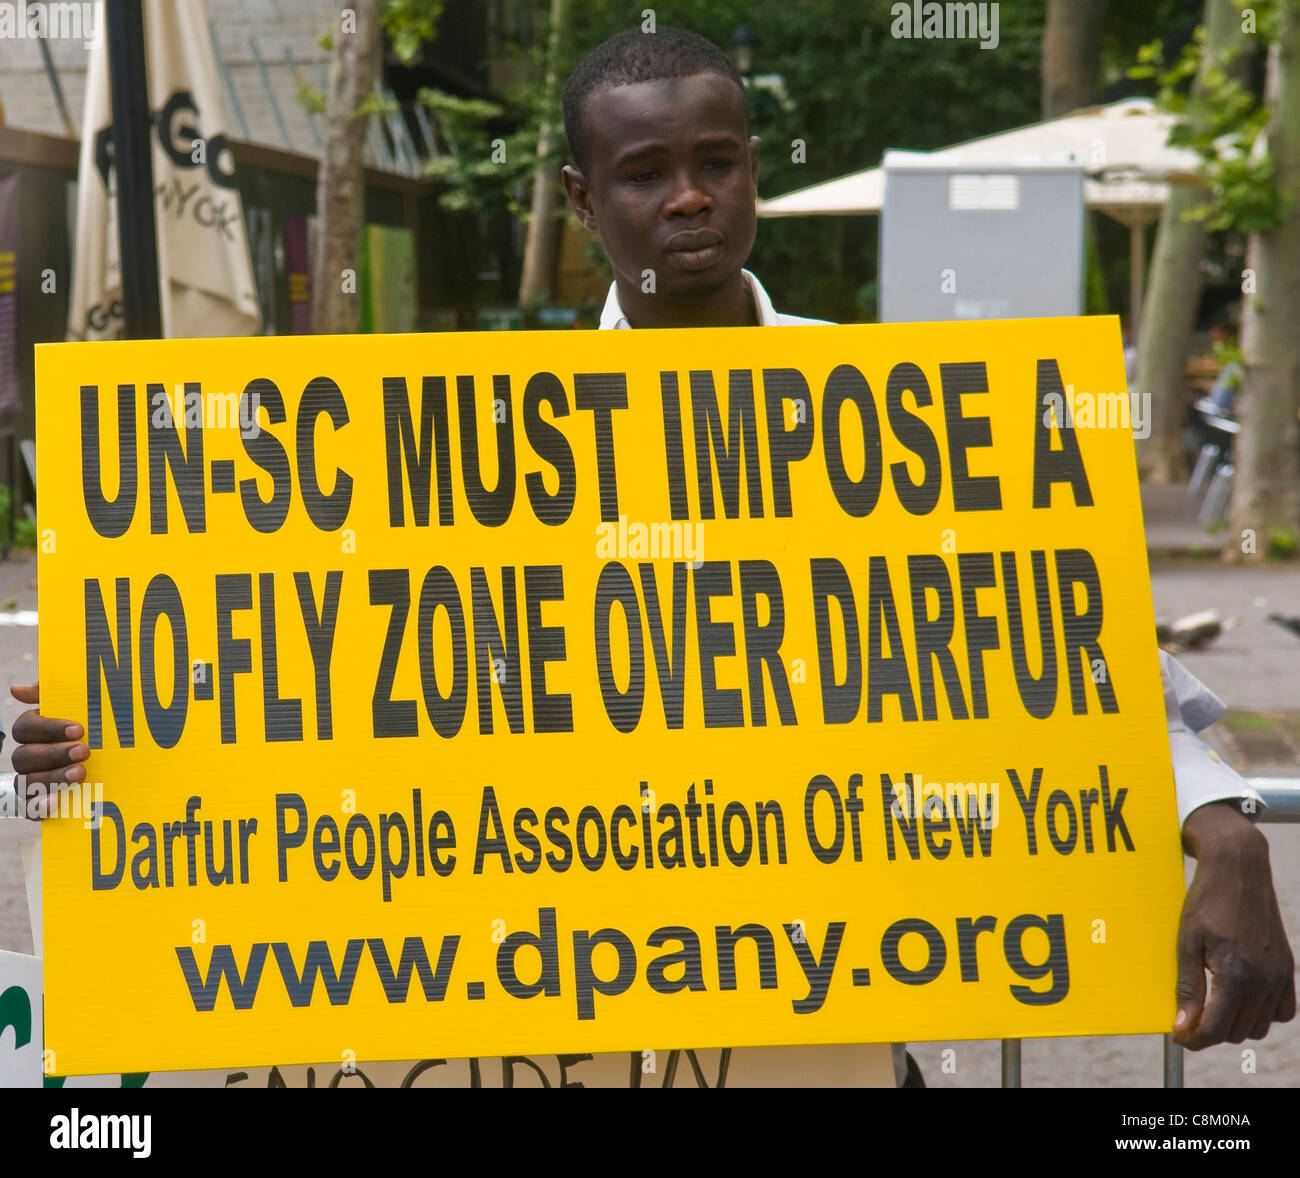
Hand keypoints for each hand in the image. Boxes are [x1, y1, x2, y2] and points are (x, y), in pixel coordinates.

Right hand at [9, 683, 89, 819]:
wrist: (116, 758)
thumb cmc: (91, 726)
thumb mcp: (78, 705)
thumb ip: (51, 694)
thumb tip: (16, 689)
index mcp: (33, 731)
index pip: (25, 727)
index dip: (49, 728)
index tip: (79, 729)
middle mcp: (27, 756)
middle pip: (25, 757)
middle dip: (55, 754)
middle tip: (84, 751)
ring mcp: (31, 781)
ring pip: (26, 782)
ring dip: (52, 778)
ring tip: (80, 774)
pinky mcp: (40, 803)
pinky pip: (28, 809)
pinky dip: (38, 807)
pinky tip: (55, 802)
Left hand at [1174, 800, 1295, 1048]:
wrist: (1238, 869)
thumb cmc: (1205, 902)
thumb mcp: (1186, 943)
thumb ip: (1187, 988)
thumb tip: (1182, 1027)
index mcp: (1236, 974)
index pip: (1216, 1029)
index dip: (1194, 1039)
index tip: (1178, 1036)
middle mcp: (1264, 979)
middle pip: (1238, 1032)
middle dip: (1212, 1030)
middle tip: (1190, 1013)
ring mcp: (1280, 975)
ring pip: (1261, 1026)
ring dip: (1236, 1023)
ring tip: (1213, 1002)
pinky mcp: (1288, 968)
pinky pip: (1283, 1011)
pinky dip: (1263, 1013)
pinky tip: (1241, 996)